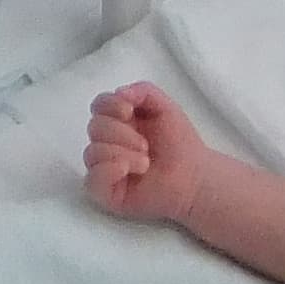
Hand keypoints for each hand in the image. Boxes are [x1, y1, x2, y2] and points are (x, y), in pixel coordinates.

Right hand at [83, 82, 214, 223]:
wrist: (193, 177)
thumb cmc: (180, 145)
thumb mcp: (165, 106)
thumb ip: (143, 90)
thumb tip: (119, 93)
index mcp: (120, 121)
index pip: (98, 106)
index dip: (109, 105)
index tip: (129, 111)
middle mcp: (110, 143)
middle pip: (94, 128)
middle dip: (121, 133)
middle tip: (145, 145)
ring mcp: (106, 168)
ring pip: (91, 153)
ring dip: (121, 154)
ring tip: (145, 163)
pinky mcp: (107, 193)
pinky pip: (91, 180)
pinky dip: (108, 171)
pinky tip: (127, 170)